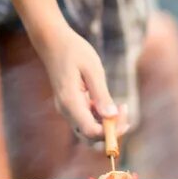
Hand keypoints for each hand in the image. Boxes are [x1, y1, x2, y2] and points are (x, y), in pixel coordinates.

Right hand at [33, 24, 121, 139]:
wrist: (52, 41)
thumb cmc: (73, 51)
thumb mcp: (92, 69)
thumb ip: (101, 94)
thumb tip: (111, 116)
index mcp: (70, 102)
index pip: (91, 131)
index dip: (110, 131)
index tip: (124, 115)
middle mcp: (66, 110)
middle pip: (89, 137)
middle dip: (109, 132)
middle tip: (124, 112)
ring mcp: (66, 109)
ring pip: (88, 130)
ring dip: (106, 124)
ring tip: (120, 106)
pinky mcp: (70, 105)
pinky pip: (86, 119)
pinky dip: (100, 116)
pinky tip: (109, 102)